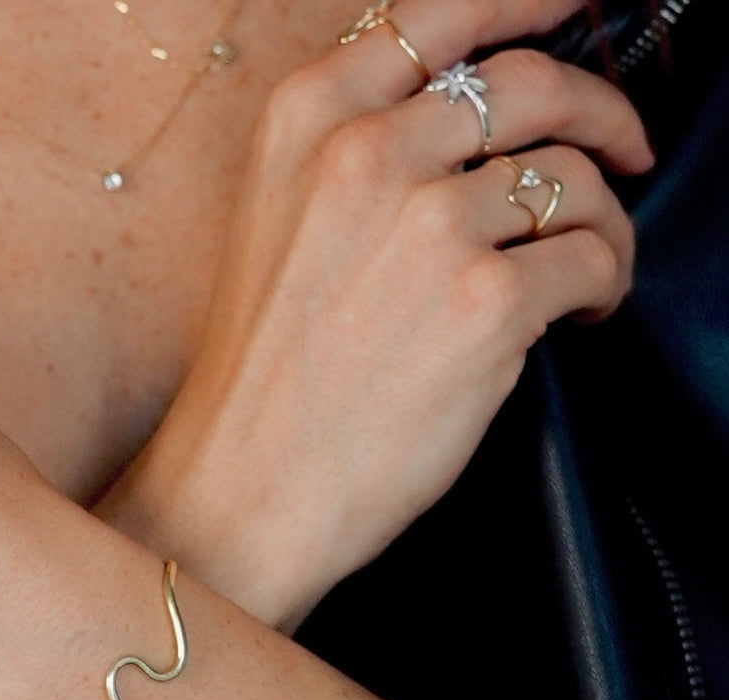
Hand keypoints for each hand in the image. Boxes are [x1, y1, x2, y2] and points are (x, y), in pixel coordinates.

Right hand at [102, 0, 650, 631]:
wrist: (242, 485)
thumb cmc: (259, 376)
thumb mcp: (276, 226)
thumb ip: (358, 153)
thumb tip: (472, 124)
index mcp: (306, 123)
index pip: (442, 14)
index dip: (529, 1)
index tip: (577, 1)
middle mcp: (367, 153)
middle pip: (530, 85)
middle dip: (600, 111)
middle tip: (623, 145)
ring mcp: (429, 224)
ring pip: (572, 180)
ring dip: (600, 221)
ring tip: (585, 267)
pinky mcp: (486, 301)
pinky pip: (594, 256)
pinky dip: (606, 281)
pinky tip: (580, 312)